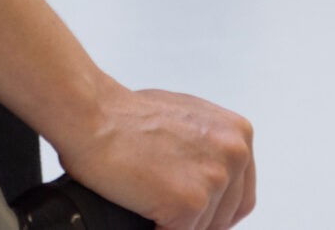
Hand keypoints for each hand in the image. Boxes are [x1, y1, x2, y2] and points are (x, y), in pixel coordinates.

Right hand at [57, 84, 256, 229]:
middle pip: (226, 217)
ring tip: (149, 203)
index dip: (214, 211)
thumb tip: (207, 176)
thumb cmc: (127, 117)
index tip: (194, 214)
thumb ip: (209, 147)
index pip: (241, 196)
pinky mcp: (191, 202)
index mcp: (238, 133)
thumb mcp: (187, 121)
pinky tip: (145, 215)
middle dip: (195, 219)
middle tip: (164, 209)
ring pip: (203, 228)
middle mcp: (235, 153)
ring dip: (176, 223)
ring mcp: (215, 178)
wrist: (93, 117)